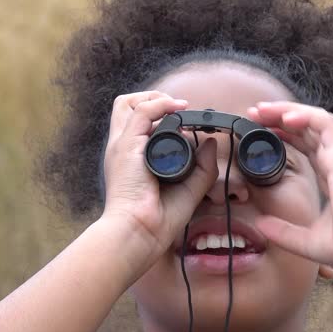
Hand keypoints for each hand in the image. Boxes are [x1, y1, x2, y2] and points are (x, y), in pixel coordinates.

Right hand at [100, 91, 218, 258]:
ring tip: (178, 106)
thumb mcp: (188, 189)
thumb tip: (210, 143)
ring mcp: (122, 146)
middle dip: (151, 100)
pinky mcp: (127, 146)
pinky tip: (179, 108)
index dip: (159, 116)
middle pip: (126, 108)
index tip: (185, 122)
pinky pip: (142, 112)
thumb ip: (202, 167)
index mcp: (133, 160)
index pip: (138, 125)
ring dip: (156, 99)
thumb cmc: (157, 220)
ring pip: (129, 104)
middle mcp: (124, 149)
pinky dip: (160, 104)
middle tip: (178, 109)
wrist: (139, 232)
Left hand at [245, 101, 332, 277]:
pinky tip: (285, 117)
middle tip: (253, 113)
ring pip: (315, 119)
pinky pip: (325, 124)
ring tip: (263, 110)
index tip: (259, 131)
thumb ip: (282, 231)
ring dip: (288, 110)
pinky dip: (305, 116)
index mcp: (330, 176)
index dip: (284, 134)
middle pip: (307, 128)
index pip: (306, 145)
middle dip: (279, 116)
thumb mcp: (304, 239)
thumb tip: (260, 225)